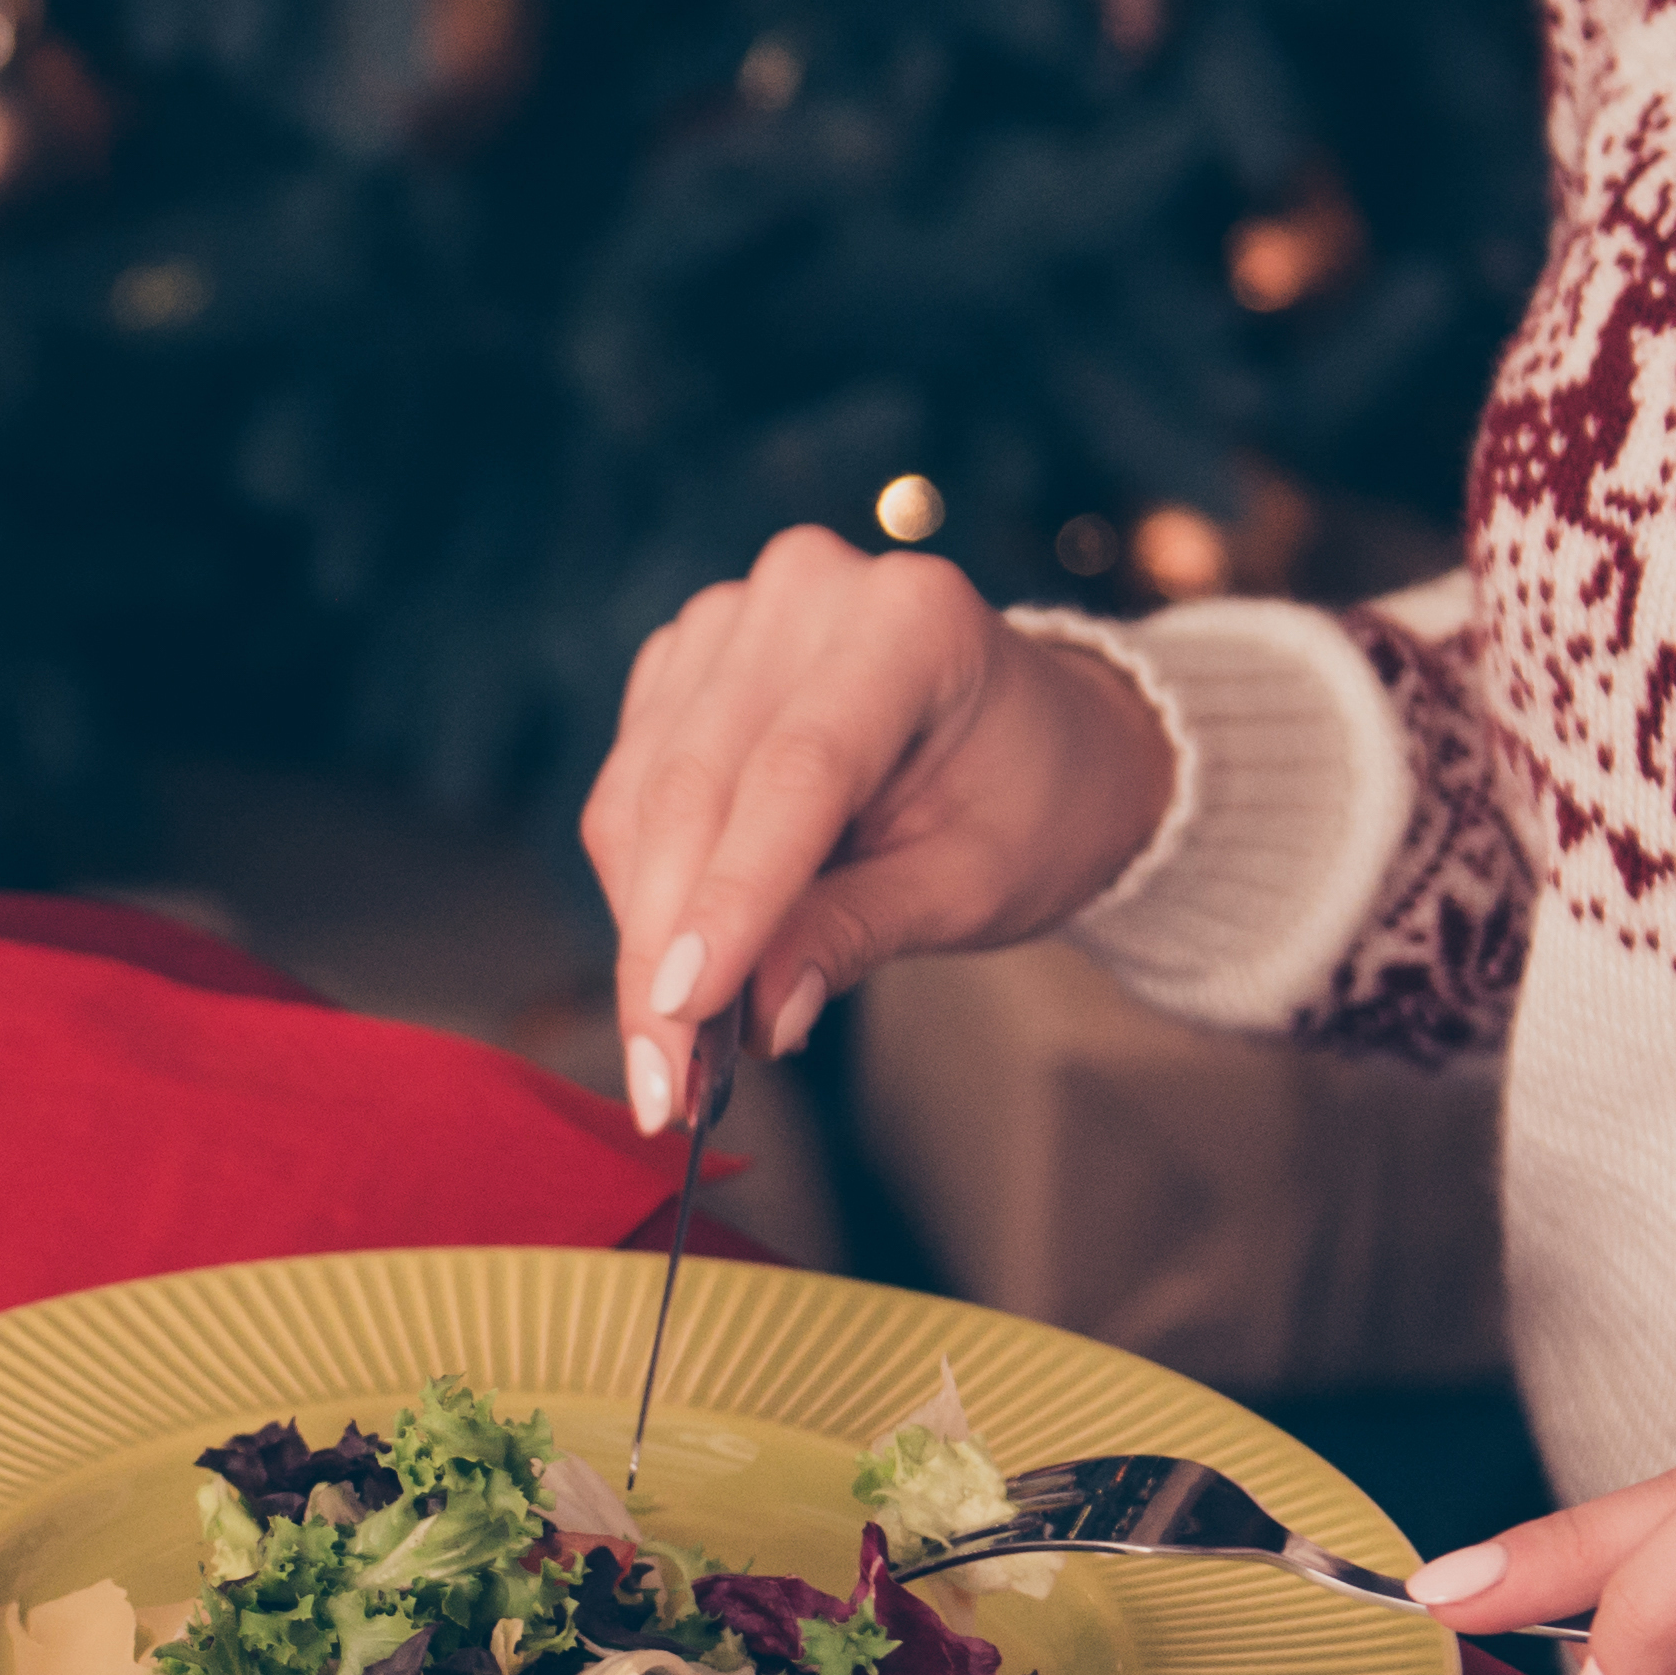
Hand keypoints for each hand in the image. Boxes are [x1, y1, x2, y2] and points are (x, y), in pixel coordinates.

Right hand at [578, 529, 1183, 1127]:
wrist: (1045, 741)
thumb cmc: (1030, 805)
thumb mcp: (973, 884)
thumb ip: (859, 932)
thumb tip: (756, 1016)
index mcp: (911, 620)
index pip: (794, 771)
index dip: (730, 901)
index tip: (682, 1018)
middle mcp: (807, 590)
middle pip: (695, 784)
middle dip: (665, 948)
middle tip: (660, 1084)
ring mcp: (733, 616)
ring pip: (642, 796)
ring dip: (643, 931)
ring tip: (670, 1052)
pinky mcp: (685, 660)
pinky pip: (630, 789)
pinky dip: (643, 888)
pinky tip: (679, 960)